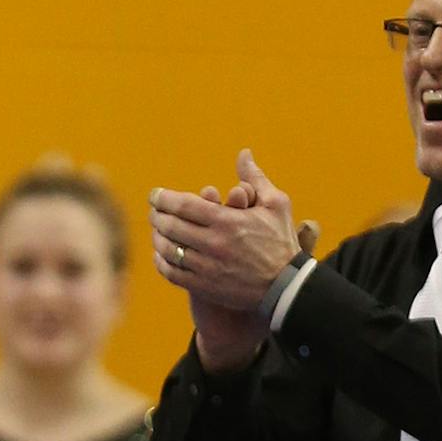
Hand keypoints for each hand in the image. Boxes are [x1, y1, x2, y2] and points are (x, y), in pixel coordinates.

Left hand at [152, 151, 297, 371]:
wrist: (287, 287)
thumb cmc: (281, 241)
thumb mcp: (275, 205)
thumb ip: (255, 178)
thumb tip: (244, 153)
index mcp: (227, 221)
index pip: (182, 205)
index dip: (163, 198)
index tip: (155, 194)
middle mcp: (213, 243)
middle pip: (170, 225)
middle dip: (156, 215)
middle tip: (154, 210)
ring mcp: (206, 267)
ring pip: (168, 249)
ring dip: (157, 236)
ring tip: (157, 229)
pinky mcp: (203, 286)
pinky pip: (171, 272)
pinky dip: (161, 260)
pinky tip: (162, 252)